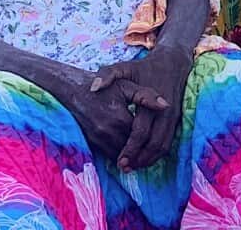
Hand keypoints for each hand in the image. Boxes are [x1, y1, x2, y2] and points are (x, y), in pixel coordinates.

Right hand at [51, 65, 170, 160]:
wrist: (74, 90)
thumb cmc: (104, 87)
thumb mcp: (127, 86)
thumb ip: (146, 96)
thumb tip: (166, 105)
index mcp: (120, 117)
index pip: (142, 135)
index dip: (153, 137)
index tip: (161, 134)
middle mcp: (108, 131)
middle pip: (132, 148)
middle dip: (143, 149)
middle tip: (156, 148)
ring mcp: (98, 138)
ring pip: (120, 154)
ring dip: (131, 154)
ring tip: (144, 151)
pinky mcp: (91, 142)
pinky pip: (109, 154)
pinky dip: (119, 153)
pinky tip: (129, 149)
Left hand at [92, 44, 193, 171]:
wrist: (173, 62)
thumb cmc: (144, 67)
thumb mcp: (124, 67)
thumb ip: (107, 75)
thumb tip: (93, 88)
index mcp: (150, 101)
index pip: (140, 132)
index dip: (130, 149)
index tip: (119, 160)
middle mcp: (164, 112)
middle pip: (154, 143)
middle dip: (139, 159)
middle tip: (125, 168)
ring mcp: (173, 116)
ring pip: (163, 146)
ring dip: (149, 159)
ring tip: (134, 167)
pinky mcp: (176, 119)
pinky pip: (168, 142)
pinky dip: (157, 154)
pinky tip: (145, 158)